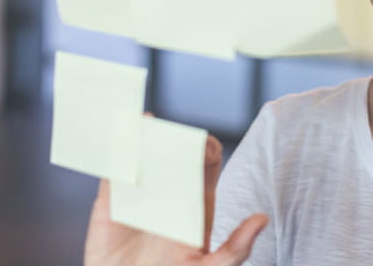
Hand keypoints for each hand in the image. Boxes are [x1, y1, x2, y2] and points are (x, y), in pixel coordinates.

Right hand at [84, 135, 268, 265]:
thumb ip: (235, 249)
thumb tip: (261, 219)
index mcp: (197, 205)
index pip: (207, 163)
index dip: (207, 148)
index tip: (203, 146)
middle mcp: (171, 194)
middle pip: (176, 152)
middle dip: (176, 135)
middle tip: (172, 132)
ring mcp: (140, 195)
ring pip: (144, 154)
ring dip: (144, 135)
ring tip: (145, 124)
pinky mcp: (111, 202)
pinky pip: (114, 170)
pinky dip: (116, 152)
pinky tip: (120, 140)